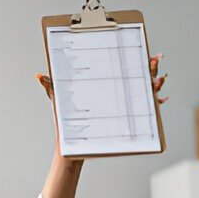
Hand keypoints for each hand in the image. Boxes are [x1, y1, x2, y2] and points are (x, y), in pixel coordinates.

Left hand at [36, 53, 167, 159]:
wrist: (69, 145)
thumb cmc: (66, 121)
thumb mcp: (59, 100)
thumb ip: (51, 86)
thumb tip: (38, 75)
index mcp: (105, 85)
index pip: (125, 68)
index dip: (137, 59)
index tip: (144, 52)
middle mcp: (117, 94)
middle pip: (139, 78)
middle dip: (150, 68)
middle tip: (155, 60)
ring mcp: (122, 107)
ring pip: (144, 93)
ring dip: (155, 85)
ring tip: (158, 80)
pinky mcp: (123, 120)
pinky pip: (143, 113)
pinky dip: (153, 106)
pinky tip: (160, 100)